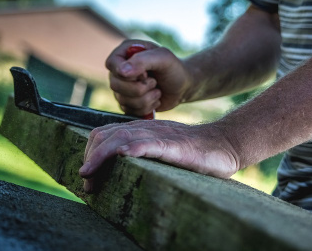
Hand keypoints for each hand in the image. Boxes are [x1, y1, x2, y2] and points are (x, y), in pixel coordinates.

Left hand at [79, 121, 239, 192]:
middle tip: (86, 182)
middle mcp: (148, 129)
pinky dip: (134, 148)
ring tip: (90, 174)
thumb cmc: (196, 152)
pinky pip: (152, 144)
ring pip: (123, 138)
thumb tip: (120, 166)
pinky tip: (123, 156)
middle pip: (107, 134)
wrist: (225, 143)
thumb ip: (144, 152)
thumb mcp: (163, 149)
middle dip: (90, 158)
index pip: (105, 133)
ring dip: (102, 156)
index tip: (87, 175)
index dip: (90, 152)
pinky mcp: (176, 146)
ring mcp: (162, 136)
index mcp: (142, 131)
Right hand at [106, 40, 192, 115]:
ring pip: (123, 100)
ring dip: (146, 98)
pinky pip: (129, 111)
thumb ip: (142, 61)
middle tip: (154, 82)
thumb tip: (120, 72)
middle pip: (115, 85)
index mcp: (125, 52)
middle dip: (139, 88)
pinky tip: (154, 100)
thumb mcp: (163, 58)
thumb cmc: (174, 69)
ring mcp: (122, 87)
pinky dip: (146, 108)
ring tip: (157, 91)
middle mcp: (120, 70)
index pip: (112, 64)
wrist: (183, 87)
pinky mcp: (128, 103)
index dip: (127, 73)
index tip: (146, 74)